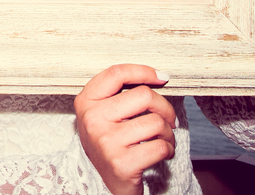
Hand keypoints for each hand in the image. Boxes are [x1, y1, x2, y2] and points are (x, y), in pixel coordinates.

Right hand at [74, 64, 174, 194]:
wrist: (103, 183)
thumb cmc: (109, 142)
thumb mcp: (103, 113)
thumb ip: (119, 93)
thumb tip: (159, 77)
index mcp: (86, 101)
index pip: (116, 73)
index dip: (143, 72)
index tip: (161, 78)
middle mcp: (92, 119)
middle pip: (144, 95)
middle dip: (165, 108)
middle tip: (168, 118)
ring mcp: (106, 142)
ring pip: (156, 122)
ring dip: (168, 132)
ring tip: (162, 138)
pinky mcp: (122, 163)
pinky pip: (161, 146)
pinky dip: (168, 149)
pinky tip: (162, 153)